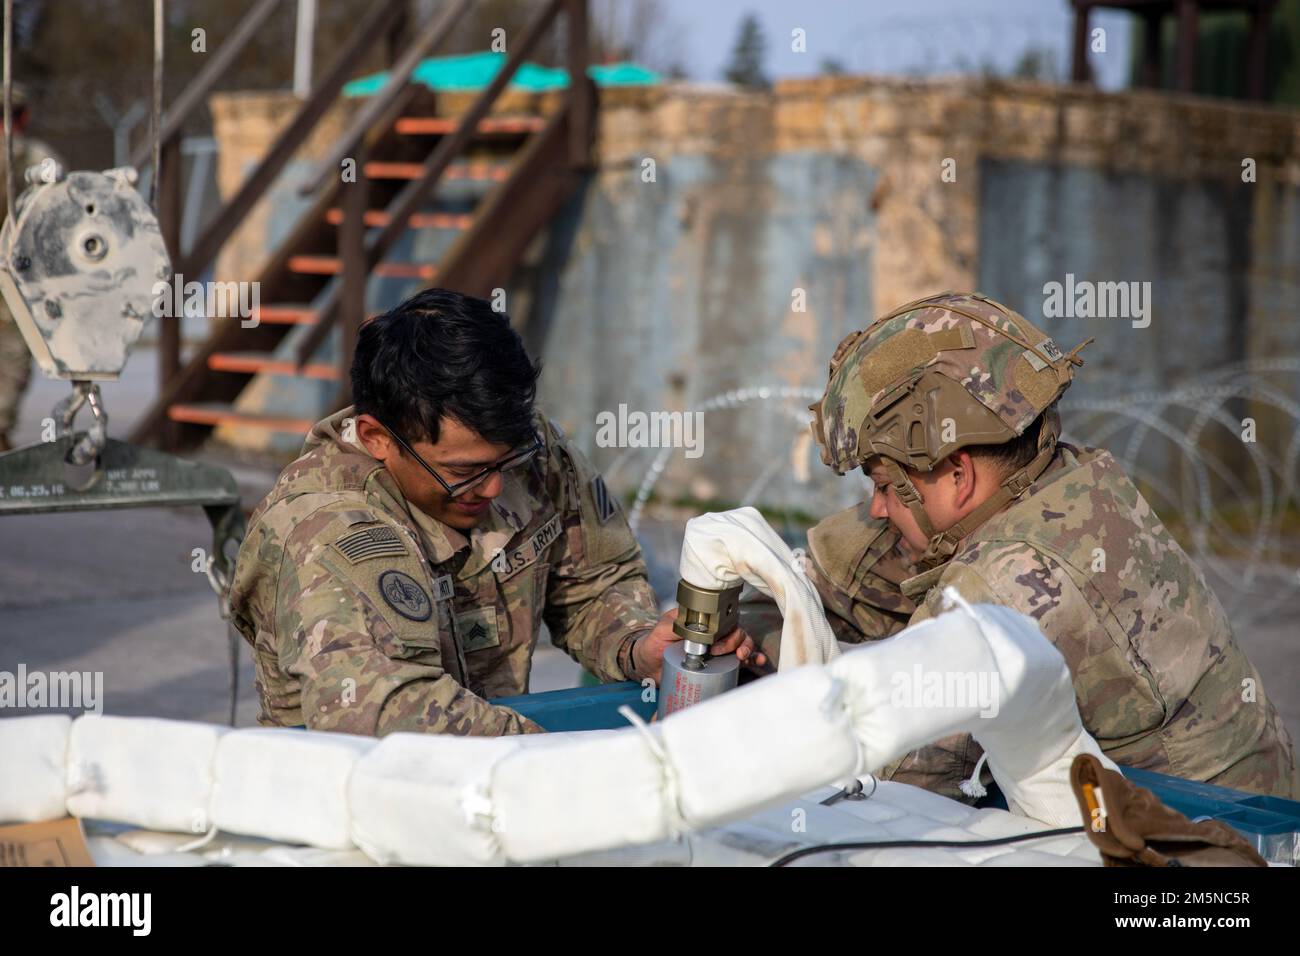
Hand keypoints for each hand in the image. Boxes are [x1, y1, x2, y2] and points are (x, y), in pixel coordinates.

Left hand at [632, 606, 764, 685]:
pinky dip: (751, 659)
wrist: (649, 665)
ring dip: (748, 649)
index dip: (727, 629)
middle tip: (725, 652)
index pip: (723, 619)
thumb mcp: (661, 630)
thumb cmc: (655, 643)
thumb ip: (674, 624)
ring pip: (742, 644)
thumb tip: (690, 620)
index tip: (718, 643)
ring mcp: (718, 648)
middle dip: (737, 641)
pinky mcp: (719, 664)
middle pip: (736, 631)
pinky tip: (756, 662)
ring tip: (744, 657)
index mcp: (703, 622)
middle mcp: (714, 633)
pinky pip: (739, 660)